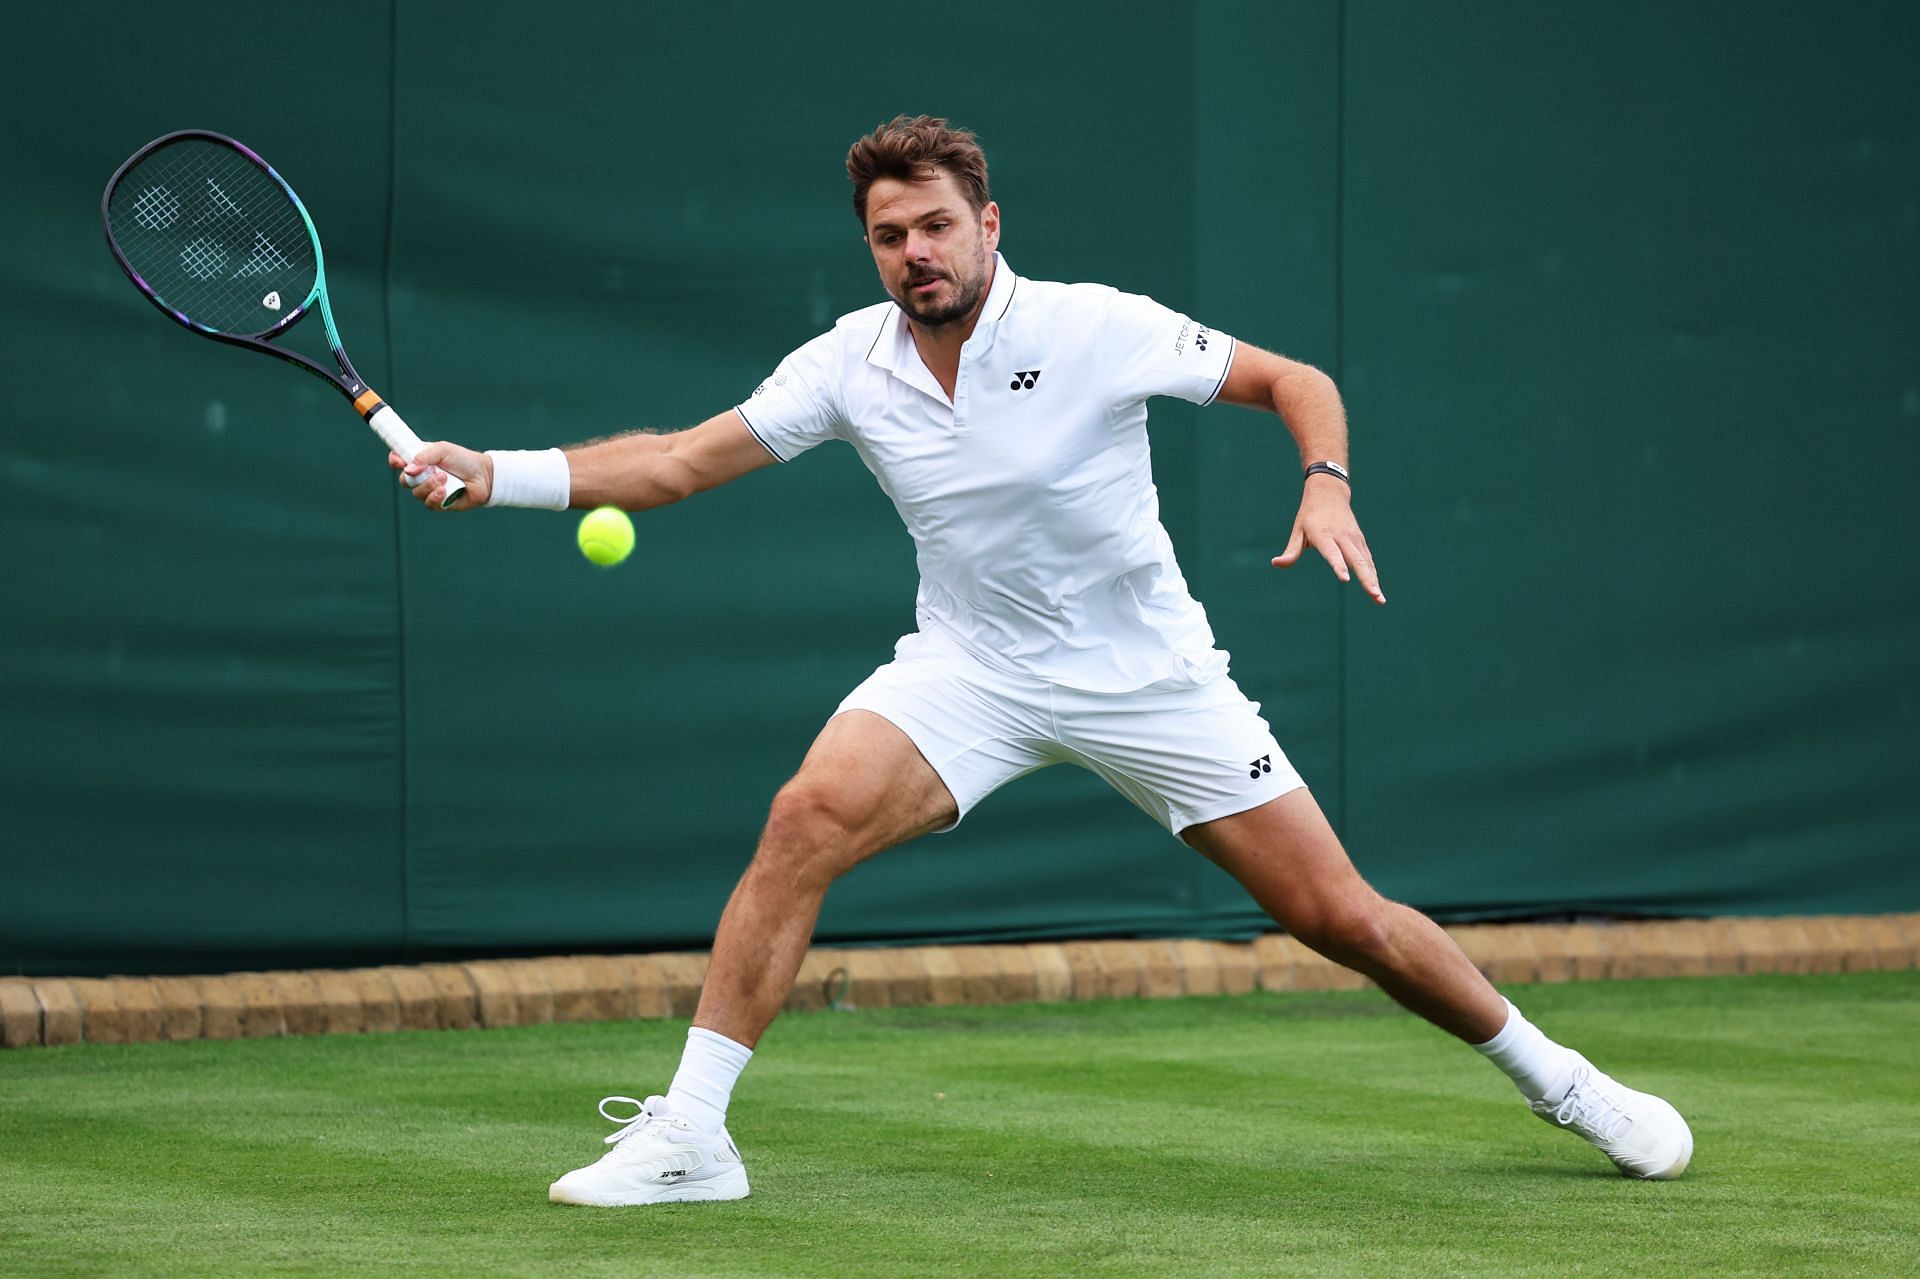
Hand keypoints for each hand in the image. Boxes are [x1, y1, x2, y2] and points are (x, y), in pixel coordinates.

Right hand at [388, 442, 490, 509]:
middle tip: (428, 470)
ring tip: (444, 478)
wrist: (484, 476)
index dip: (395, 461)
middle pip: (404, 480)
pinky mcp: (439, 503)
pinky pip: (428, 504)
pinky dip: (434, 497)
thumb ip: (424, 456)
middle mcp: (423, 476)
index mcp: (421, 460)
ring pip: (416, 493)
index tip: (398, 461)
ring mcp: (430, 490)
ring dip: (428, 485)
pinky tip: (444, 491)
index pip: (400, 461)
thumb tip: (407, 469)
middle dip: (412, 477)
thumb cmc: (464, 460)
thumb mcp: (443, 450)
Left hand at [1272, 475, 1384, 603]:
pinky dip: (1372, 574)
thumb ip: (1291, 551)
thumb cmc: (1310, 515)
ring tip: (1380, 600)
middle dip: (1366, 579)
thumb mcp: (1297, 530)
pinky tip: (1376, 589)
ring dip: (1373, 581)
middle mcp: (1342, 537)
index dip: (1339, 566)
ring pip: (1366, 562)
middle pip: (1357, 561)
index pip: (1332, 553)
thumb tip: (1276, 564)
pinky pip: (1368, 560)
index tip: (1345, 579)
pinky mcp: (1360, 541)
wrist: (1330, 493)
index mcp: (1324, 535)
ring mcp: (1354, 539)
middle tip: (1375, 596)